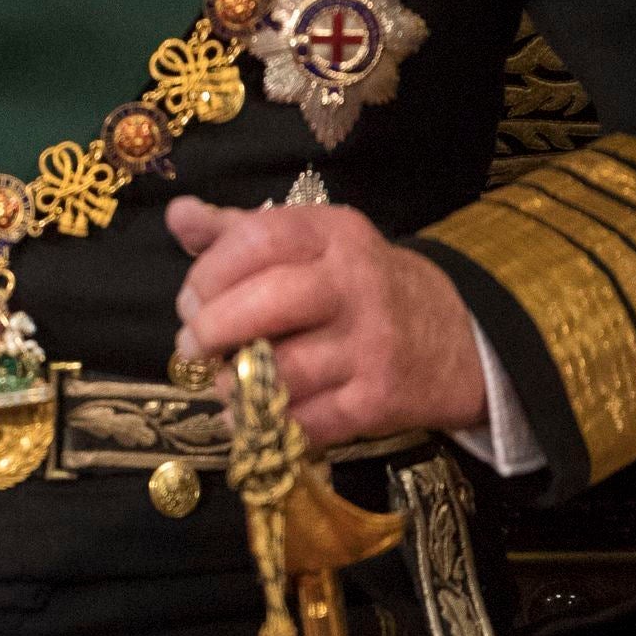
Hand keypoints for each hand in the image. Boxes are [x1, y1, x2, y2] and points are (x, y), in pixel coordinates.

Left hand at [168, 194, 486, 445]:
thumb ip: (242, 230)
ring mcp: (373, 345)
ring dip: (233, 382)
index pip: (260, 238)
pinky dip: (266, 421)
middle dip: (212, 327)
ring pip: (284, 369)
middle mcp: (357, 285)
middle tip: (190, 343)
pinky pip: (308, 419)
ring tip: (219, 379)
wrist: (458, 339)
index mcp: (335, 235)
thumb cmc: (359, 286)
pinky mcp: (380, 400)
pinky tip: (247, 413)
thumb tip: (178, 214)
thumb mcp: (314, 242)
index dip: (209, 270)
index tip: (189, 298)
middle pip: (269, 302)